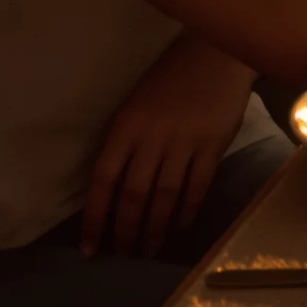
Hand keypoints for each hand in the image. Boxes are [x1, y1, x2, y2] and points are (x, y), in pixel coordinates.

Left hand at [81, 34, 255, 255]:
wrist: (216, 52)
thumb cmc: (170, 79)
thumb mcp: (135, 106)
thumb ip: (125, 144)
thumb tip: (113, 191)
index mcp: (126, 128)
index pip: (103, 182)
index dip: (95, 218)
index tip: (90, 248)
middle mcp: (151, 138)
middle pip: (134, 195)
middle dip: (126, 230)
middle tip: (125, 254)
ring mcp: (184, 142)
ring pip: (164, 196)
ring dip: (155, 228)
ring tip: (150, 249)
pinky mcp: (213, 144)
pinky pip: (197, 186)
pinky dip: (187, 210)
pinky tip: (181, 225)